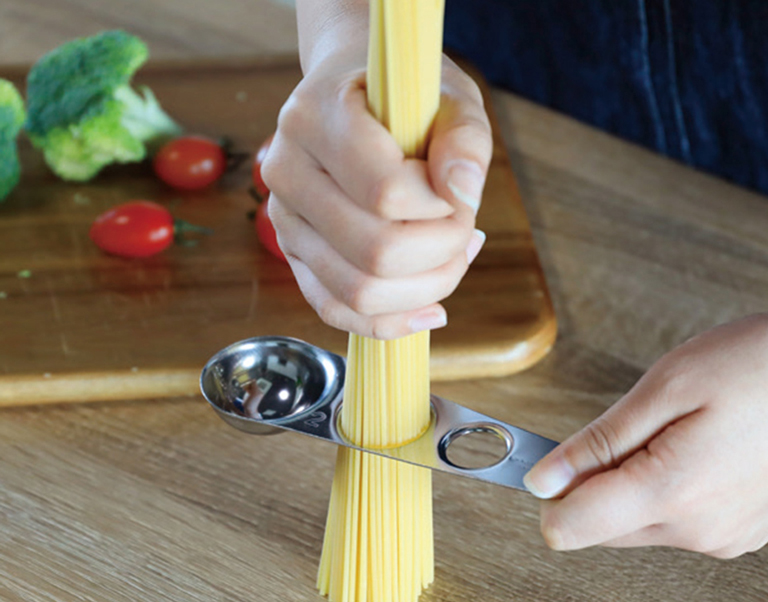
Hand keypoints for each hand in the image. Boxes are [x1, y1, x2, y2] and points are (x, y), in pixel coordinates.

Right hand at [262, 39, 490, 338]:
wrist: (351, 100)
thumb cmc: (403, 98)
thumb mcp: (449, 96)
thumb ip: (463, 138)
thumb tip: (461, 193)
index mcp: (315, 118)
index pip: (385, 192)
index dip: (439, 209)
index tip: (459, 195)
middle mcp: (287, 172)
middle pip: (374, 253)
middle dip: (440, 254)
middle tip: (465, 232)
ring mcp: (284, 221)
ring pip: (358, 293)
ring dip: (424, 290)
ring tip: (452, 259)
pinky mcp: (294, 257)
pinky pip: (337, 311)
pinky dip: (391, 322)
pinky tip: (430, 309)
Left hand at [525, 313, 767, 557]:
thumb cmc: (763, 367)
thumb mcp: (666, 387)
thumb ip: (596, 444)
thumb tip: (542, 480)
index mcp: (671, 493)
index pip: (568, 528)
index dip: (550, 491)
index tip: (557, 457)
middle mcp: (696, 530)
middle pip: (597, 527)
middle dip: (593, 482)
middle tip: (632, 427)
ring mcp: (721, 537)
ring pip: (633, 524)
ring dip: (629, 485)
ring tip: (675, 432)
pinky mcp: (738, 533)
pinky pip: (671, 522)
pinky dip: (662, 491)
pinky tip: (696, 449)